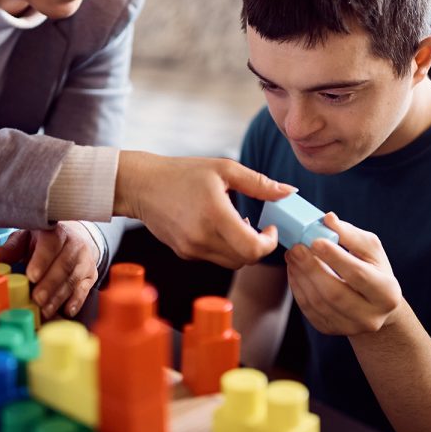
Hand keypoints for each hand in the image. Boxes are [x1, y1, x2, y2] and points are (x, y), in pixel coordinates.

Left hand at [0, 221, 98, 318]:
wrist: (75, 239)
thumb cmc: (45, 242)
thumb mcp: (27, 239)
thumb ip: (11, 250)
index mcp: (55, 232)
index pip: (51, 243)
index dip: (42, 259)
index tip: (32, 275)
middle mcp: (74, 244)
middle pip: (64, 265)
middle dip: (50, 284)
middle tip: (37, 299)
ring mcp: (85, 260)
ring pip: (73, 279)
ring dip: (59, 297)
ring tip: (46, 311)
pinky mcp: (91, 275)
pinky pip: (85, 289)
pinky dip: (76, 301)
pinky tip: (67, 311)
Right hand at [113, 151, 294, 267]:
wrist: (141, 185)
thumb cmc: (182, 172)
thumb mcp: (224, 169)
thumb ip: (259, 183)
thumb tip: (290, 192)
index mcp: (215, 215)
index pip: (253, 249)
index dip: (270, 243)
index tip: (272, 228)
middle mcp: (202, 238)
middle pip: (245, 260)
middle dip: (259, 246)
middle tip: (259, 226)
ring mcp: (191, 249)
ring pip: (231, 262)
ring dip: (242, 248)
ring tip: (237, 223)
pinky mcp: (184, 253)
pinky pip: (214, 258)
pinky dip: (224, 247)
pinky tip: (218, 226)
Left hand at [285, 213, 401, 335]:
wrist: (373, 304)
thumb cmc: (372, 269)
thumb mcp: (371, 249)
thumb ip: (350, 234)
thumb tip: (328, 219)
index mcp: (387, 293)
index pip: (358, 275)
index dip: (335, 258)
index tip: (315, 240)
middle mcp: (370, 317)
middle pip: (335, 294)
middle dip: (311, 268)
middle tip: (296, 248)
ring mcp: (350, 327)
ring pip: (318, 303)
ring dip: (300, 277)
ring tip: (292, 255)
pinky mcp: (331, 329)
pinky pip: (309, 310)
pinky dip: (297, 288)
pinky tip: (294, 270)